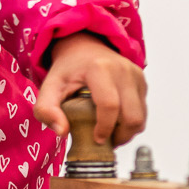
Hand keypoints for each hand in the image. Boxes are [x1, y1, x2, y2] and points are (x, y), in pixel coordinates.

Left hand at [34, 31, 146, 146]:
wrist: (84, 47)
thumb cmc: (68, 69)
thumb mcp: (50, 86)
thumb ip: (46, 109)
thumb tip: (62, 131)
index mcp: (99, 68)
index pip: (110, 105)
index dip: (105, 128)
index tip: (96, 139)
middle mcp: (122, 70)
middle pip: (131, 115)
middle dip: (120, 135)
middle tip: (105, 140)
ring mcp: (135, 75)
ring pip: (140, 117)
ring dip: (127, 131)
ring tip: (110, 133)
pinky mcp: (142, 81)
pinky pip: (143, 111)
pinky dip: (131, 122)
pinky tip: (116, 121)